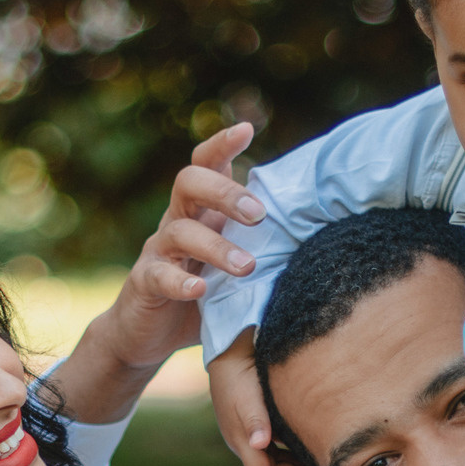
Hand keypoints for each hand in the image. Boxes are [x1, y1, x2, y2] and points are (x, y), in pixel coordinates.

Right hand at [124, 120, 262, 323]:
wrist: (147, 336)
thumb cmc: (202, 297)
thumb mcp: (233, 266)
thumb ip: (262, 249)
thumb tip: (320, 240)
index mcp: (201, 211)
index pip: (206, 165)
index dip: (221, 145)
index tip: (246, 130)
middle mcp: (176, 221)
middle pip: (189, 183)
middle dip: (225, 192)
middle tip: (258, 215)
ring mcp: (157, 251)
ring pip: (180, 232)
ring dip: (216, 246)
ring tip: (247, 266)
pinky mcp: (144, 284)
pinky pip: (159, 275)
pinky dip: (180, 281)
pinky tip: (200, 289)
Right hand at [206, 333, 309, 465]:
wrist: (230, 352)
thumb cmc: (239, 377)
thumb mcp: (247, 400)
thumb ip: (256, 422)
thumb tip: (259, 445)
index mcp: (241, 440)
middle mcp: (245, 439)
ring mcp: (250, 430)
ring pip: (272, 456)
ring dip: (291, 464)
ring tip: (313, 465)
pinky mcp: (256, 418)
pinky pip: (274, 443)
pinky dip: (288, 449)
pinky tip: (303, 444)